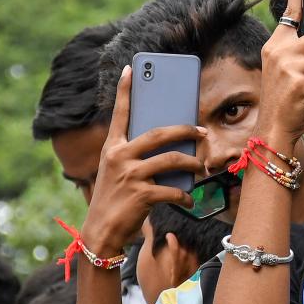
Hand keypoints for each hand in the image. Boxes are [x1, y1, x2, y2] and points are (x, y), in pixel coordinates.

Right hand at [81, 66, 207, 253]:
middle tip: (202, 130)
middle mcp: (119, 157)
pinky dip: (185, 196)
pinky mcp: (141, 195)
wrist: (101, 234)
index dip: (125, 91)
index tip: (131, 69)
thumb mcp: (119, 174)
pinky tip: (189, 200)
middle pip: (159, 133)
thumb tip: (173, 149)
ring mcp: (130, 175)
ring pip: (172, 159)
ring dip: (192, 163)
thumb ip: (138, 158)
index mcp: (112, 149)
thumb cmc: (115, 201)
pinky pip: (173, 189)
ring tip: (201, 167)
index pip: (120, 114)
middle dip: (185, 129)